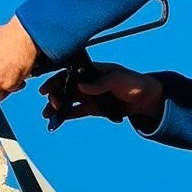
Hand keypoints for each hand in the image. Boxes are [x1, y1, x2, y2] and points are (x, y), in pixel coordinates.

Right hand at [40, 63, 164, 130]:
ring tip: (48, 116)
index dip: (55, 80)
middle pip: (64, 87)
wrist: (145, 98)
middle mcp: (87, 82)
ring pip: (67, 100)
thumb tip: (81, 87)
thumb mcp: (118, 80)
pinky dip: (65, 115)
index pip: (68, 73)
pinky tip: (56, 120)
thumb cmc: (133, 82)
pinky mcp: (92, 108)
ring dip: (56, 106)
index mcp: (91, 71)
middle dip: (54, 95)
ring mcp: (88, 95)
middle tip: (52, 105)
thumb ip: (100, 83)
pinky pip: (75, 111)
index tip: (46, 89)